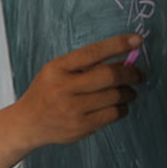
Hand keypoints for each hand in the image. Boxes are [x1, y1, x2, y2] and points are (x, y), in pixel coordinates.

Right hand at [15, 34, 144, 146]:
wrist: (28, 122)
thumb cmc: (46, 93)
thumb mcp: (57, 72)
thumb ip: (85, 66)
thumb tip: (123, 60)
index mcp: (57, 68)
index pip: (92, 52)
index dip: (117, 45)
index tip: (136, 40)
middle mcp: (63, 87)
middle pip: (109, 76)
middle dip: (131, 73)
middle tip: (138, 74)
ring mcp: (73, 108)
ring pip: (116, 96)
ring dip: (129, 92)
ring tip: (128, 92)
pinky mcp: (82, 126)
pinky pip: (114, 114)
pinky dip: (122, 108)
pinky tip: (118, 105)